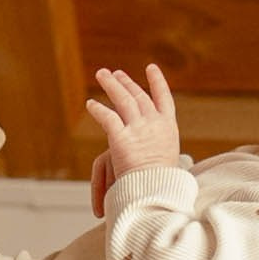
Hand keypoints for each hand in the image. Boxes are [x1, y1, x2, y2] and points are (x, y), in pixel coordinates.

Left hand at [86, 61, 183, 180]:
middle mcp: (154, 124)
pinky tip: (90, 104)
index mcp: (168, 128)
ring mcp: (138, 129)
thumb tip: (154, 146)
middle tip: (117, 73)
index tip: (151, 68)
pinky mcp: (121, 138)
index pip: (164, 98)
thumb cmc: (163, 183)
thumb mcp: (167, 159)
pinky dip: (98, 109)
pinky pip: (107, 117)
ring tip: (101, 74)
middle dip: (127, 83)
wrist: (156, 191)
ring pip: (122, 100)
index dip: (157, 82)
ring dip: (111, 85)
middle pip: (139, 96)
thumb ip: (158, 145)